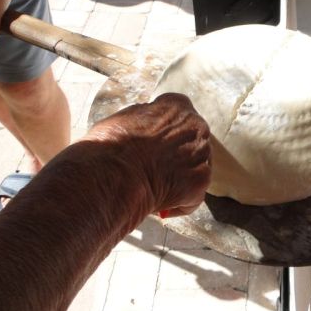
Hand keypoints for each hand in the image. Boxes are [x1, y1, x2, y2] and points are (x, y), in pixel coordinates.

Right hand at [85, 93, 210, 216]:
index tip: (153, 144)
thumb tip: (147, 128)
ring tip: (152, 188)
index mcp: (177, 106)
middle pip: (191, 142)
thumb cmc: (109, 147)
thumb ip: (145, 121)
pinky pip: (193, 196)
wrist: (113, 175)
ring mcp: (202, 154)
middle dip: (176, 157)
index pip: (178, 114)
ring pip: (193, 170)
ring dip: (178, 181)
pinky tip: (157, 204)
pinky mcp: (201, 181)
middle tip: (155, 171)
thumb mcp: (124, 120)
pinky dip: (177, 204)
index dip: (164, 132)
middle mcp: (197, 127)